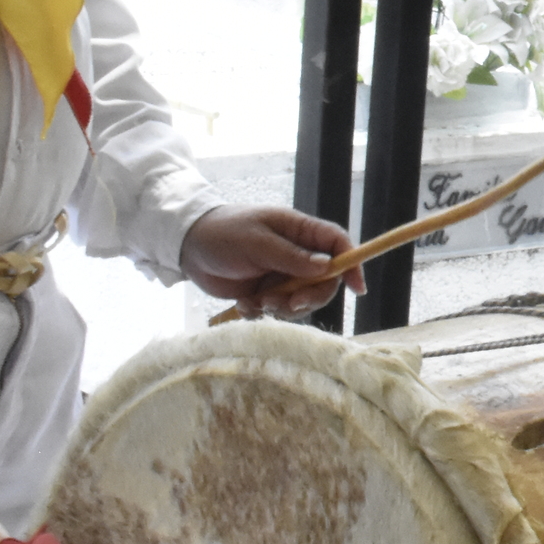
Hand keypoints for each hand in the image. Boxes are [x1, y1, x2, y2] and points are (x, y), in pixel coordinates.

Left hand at [182, 204, 362, 317]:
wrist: (186, 248)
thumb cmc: (222, 233)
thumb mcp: (256, 242)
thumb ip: (290, 256)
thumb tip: (327, 267)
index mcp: (298, 231)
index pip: (337, 244)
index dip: (351, 264)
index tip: (357, 288)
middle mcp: (296, 254)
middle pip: (324, 281)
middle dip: (310, 296)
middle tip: (289, 304)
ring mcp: (281, 275)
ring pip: (302, 301)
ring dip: (282, 308)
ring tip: (257, 301)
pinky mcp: (265, 293)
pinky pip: (277, 311)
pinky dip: (262, 313)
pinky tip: (243, 303)